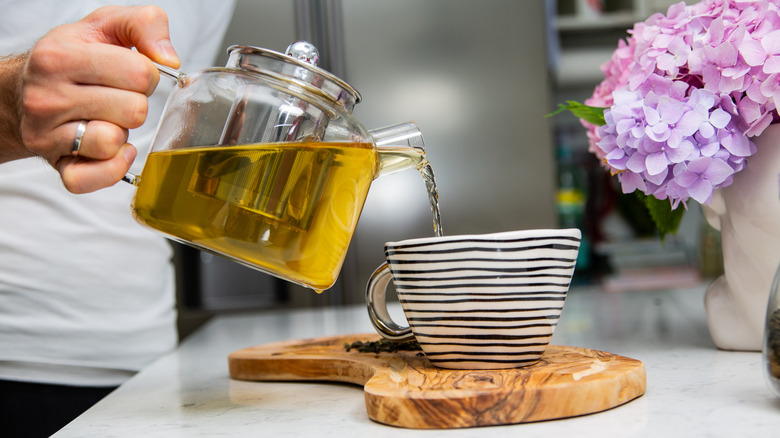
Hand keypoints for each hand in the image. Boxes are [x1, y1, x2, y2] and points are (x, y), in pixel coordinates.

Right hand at [18, 5, 179, 192]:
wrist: (27, 89)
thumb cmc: (74, 57)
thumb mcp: (106, 25)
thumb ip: (145, 24)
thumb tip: (169, 58)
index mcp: (60, 56)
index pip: (140, 73)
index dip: (146, 74)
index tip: (128, 73)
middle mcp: (47, 96)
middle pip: (134, 110)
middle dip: (135, 104)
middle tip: (115, 97)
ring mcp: (47, 133)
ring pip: (114, 142)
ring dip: (122, 133)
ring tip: (106, 118)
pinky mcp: (56, 163)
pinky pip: (92, 178)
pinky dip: (112, 168)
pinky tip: (113, 150)